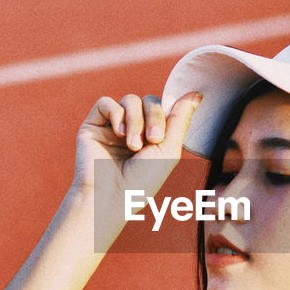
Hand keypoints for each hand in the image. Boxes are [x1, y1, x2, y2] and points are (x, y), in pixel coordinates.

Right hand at [71, 91, 202, 199]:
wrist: (111, 196)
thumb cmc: (142, 181)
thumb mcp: (169, 150)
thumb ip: (181, 120)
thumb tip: (197, 93)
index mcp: (151, 135)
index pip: (163, 108)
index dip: (166, 114)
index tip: (162, 137)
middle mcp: (132, 128)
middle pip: (149, 100)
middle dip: (154, 117)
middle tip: (152, 140)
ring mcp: (112, 126)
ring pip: (130, 99)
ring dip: (136, 120)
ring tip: (133, 145)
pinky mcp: (93, 125)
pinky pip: (106, 102)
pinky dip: (116, 114)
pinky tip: (118, 133)